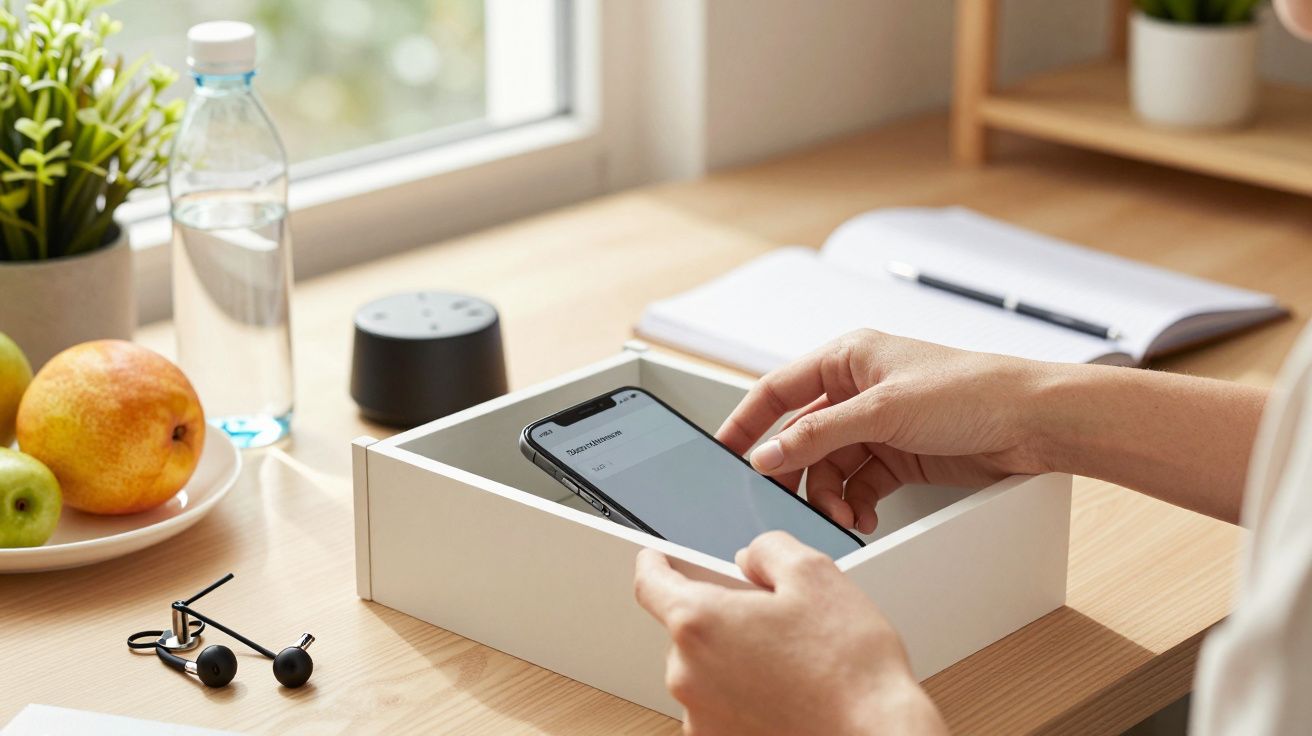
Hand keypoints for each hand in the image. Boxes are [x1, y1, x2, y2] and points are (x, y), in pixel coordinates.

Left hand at [634, 532, 945, 735]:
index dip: (656, 563)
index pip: (650, 582)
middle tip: (774, 621)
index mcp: (700, 622)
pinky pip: (720, 707)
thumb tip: (751, 558)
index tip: (658, 560)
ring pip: (706, 670)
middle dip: (723, 618)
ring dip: (734, 660)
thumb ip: (769, 550)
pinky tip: (787, 693)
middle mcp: (688, 674)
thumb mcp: (816, 574)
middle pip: (688, 629)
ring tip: (791, 665)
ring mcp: (700, 717)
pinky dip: (743, 697)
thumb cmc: (850, 671)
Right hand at [717, 329, 1050, 532]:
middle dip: (794, 471)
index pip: (777, 390)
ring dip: (829, 493)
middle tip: (783, 501)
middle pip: (801, 436)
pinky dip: (855, 502)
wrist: (1034, 422)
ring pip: (829, 465)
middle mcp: (858, 389)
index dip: (747, 422)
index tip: (723, 453)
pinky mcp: (899, 455)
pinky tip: (861, 515)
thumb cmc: (973, 391)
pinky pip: (859, 483)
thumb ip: (820, 434)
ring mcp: (878, 424)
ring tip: (841, 514)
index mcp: (847, 358)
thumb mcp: (883, 410)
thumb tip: (770, 453)